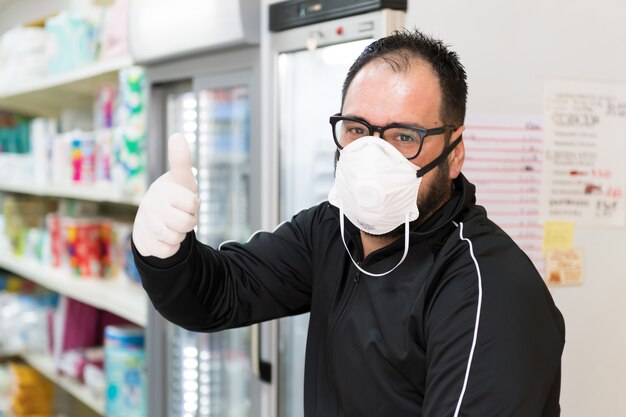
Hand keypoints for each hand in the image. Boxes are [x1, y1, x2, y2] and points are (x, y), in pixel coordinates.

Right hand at [132, 133, 199, 257]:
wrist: (154, 219)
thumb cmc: (175, 197)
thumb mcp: (183, 179)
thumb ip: (180, 160)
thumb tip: (176, 135)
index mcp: (163, 188)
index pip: (191, 201)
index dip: (194, 204)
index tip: (188, 200)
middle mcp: (151, 203)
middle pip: (186, 223)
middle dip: (189, 222)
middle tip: (182, 215)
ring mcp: (144, 222)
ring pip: (176, 237)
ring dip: (180, 235)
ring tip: (173, 226)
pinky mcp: (141, 241)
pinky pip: (167, 251)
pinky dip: (171, 248)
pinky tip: (165, 238)